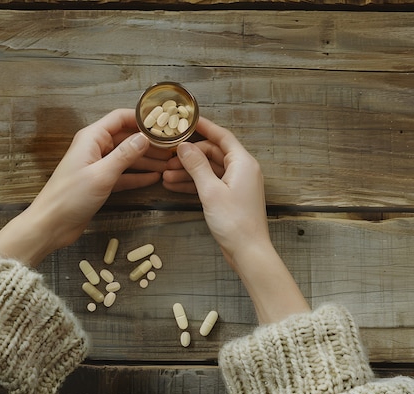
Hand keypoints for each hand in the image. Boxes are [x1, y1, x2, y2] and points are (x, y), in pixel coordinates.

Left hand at [0, 109, 170, 265]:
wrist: (51, 224)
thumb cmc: (70, 197)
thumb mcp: (102, 174)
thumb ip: (125, 155)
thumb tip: (145, 137)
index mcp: (92, 138)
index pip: (120, 118)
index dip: (142, 119)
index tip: (164, 123)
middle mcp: (95, 148)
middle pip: (127, 138)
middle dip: (149, 142)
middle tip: (172, 147)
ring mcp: (98, 165)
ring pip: (127, 157)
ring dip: (147, 160)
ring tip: (169, 164)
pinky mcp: (101, 182)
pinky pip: (124, 174)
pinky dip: (138, 176)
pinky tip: (155, 178)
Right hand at [163, 117, 269, 262]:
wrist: (248, 251)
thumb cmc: (234, 222)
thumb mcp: (210, 191)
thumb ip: (196, 166)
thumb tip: (183, 146)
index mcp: (243, 163)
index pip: (222, 136)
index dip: (203, 127)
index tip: (186, 121)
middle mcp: (242, 170)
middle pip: (213, 153)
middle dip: (190, 155)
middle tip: (168, 158)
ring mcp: (237, 184)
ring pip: (210, 170)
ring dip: (189, 171)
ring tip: (165, 175)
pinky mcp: (231, 197)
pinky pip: (211, 183)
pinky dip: (194, 184)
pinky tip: (174, 186)